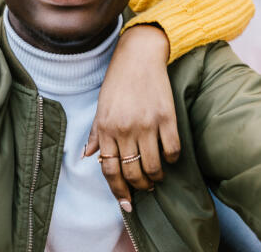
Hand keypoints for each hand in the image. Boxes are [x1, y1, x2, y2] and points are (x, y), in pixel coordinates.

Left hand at [85, 24, 180, 210]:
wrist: (139, 56)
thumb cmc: (118, 81)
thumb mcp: (101, 106)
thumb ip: (97, 133)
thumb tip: (87, 156)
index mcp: (106, 127)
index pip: (109, 169)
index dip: (118, 191)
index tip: (126, 205)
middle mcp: (125, 129)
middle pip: (132, 172)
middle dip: (139, 187)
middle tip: (145, 187)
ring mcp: (147, 124)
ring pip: (153, 167)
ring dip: (156, 177)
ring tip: (157, 176)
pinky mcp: (167, 118)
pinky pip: (172, 150)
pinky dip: (172, 159)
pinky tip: (169, 157)